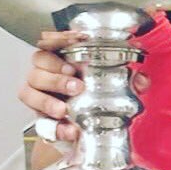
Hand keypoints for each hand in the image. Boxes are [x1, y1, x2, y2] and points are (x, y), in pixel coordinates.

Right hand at [18, 31, 152, 141]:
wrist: (83, 127)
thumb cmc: (93, 95)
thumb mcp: (114, 84)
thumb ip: (129, 80)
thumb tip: (141, 80)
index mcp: (60, 56)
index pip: (52, 40)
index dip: (59, 38)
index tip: (76, 40)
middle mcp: (44, 72)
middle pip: (38, 64)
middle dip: (56, 75)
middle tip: (76, 85)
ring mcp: (37, 94)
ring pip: (29, 91)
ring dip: (47, 100)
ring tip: (64, 110)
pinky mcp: (38, 118)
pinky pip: (38, 122)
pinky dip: (54, 128)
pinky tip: (68, 131)